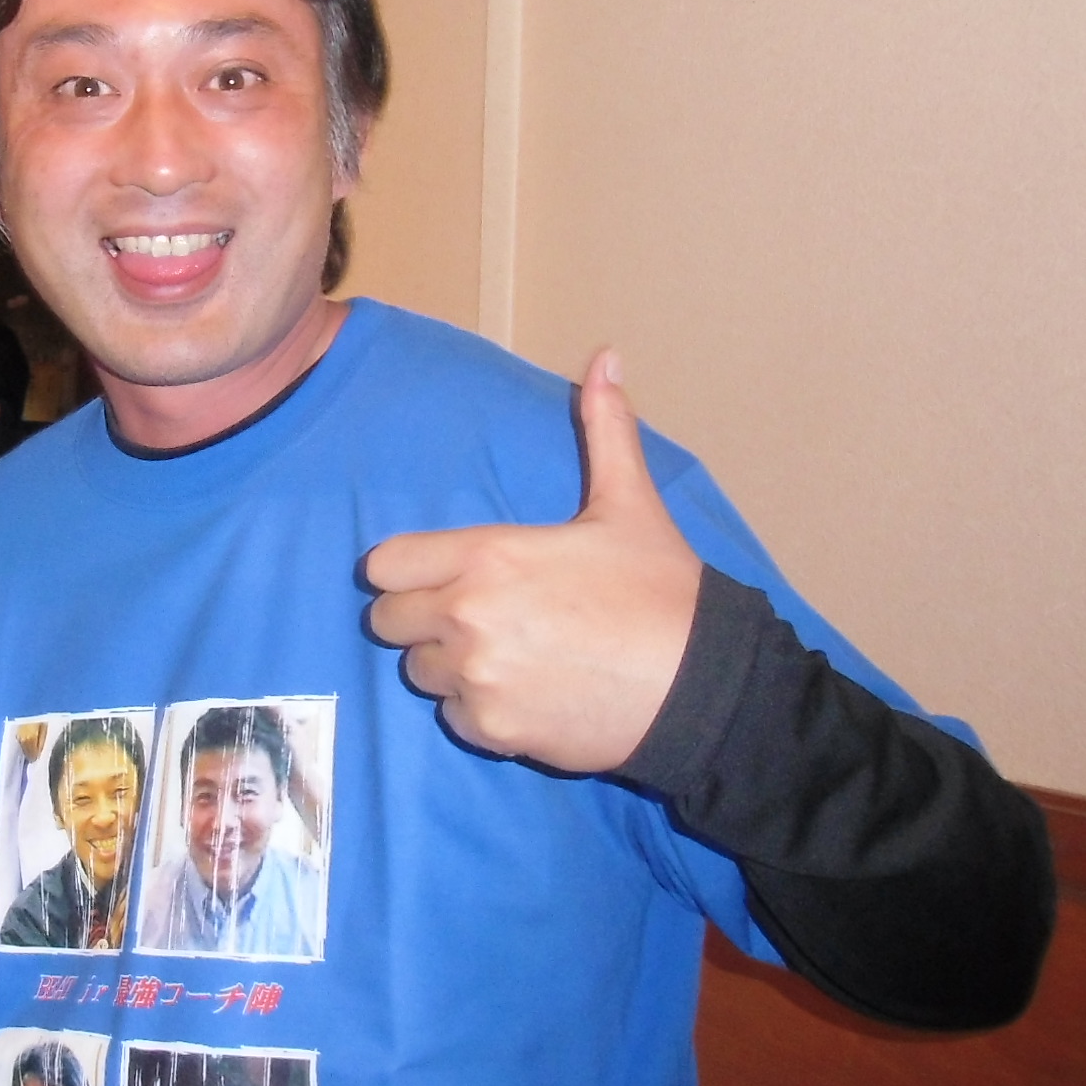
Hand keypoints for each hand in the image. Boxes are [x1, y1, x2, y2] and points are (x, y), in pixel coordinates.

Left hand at [363, 348, 703, 773]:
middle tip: (474, 616)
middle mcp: (466, 615)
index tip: (437, 575)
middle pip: (388, 621)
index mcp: (487, 555)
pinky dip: (479, 711)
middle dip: (421, 617)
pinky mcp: (492, 729)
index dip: (406, 570)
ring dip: (449, 665)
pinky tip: (526, 694)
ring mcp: (475, 676)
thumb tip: (605, 356)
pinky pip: (453, 718)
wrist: (699, 686)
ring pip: (419, 672)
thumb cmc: (662, 592)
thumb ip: (603, 430)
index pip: (385, 565)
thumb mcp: (629, 504)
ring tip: (508, 654)